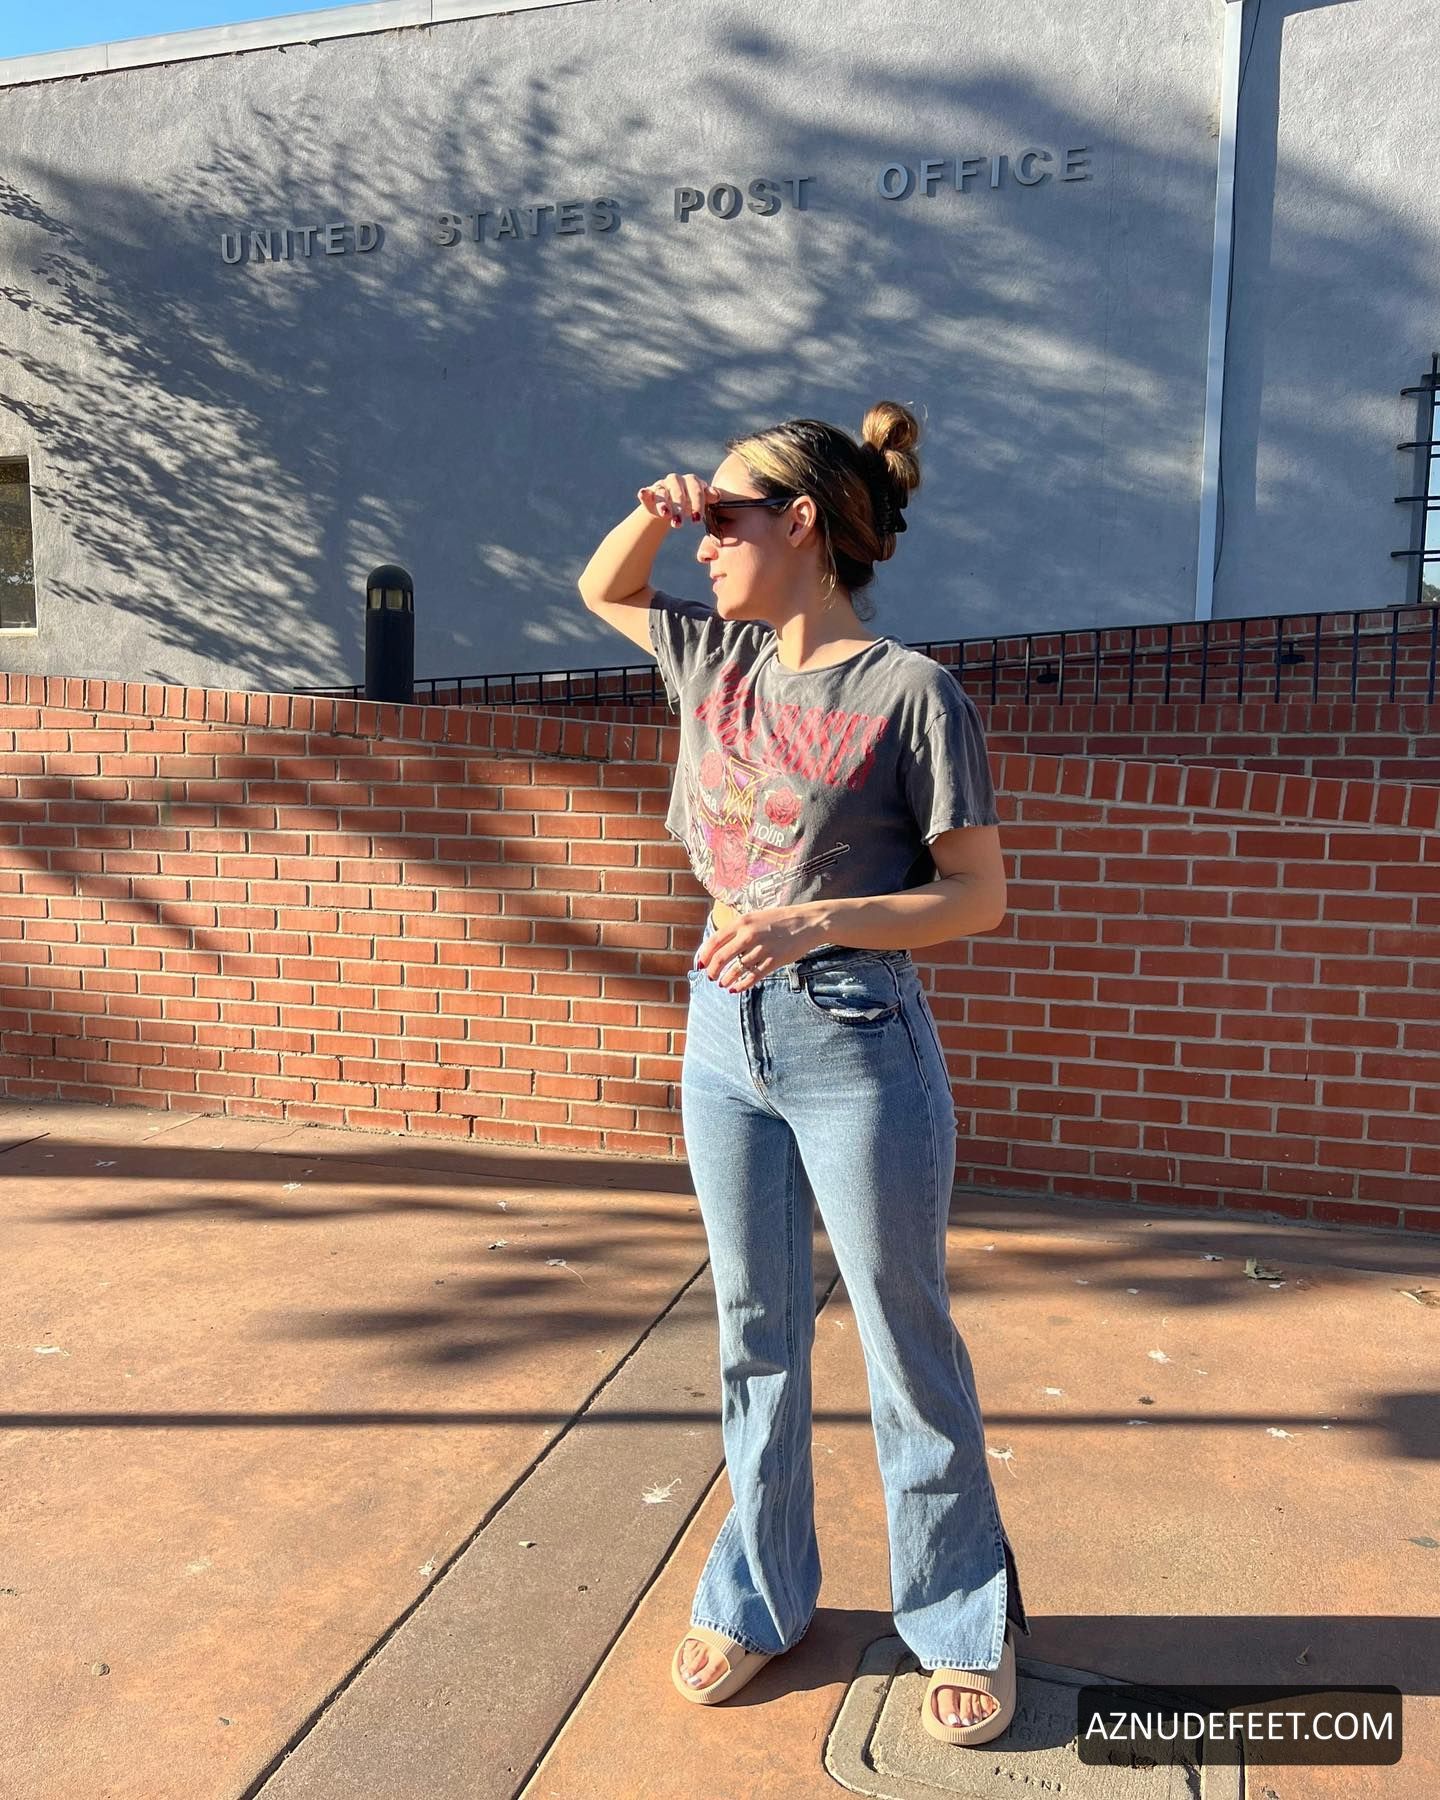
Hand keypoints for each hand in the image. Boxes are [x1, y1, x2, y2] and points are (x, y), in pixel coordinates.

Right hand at [637, 471, 715, 531]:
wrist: (672, 508)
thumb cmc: (691, 504)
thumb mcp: (701, 502)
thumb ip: (709, 498)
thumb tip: (716, 495)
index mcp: (692, 481)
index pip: (696, 490)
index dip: (697, 504)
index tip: (696, 520)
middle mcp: (676, 480)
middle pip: (678, 492)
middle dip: (679, 508)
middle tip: (679, 525)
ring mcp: (662, 485)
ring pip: (662, 492)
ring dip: (663, 504)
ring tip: (665, 516)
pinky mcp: (649, 492)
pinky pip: (646, 491)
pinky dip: (644, 493)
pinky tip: (643, 494)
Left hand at [696, 906, 829, 990]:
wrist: (807, 922)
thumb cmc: (779, 920)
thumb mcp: (755, 917)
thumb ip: (738, 929)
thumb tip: (719, 945)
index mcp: (742, 922)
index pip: (714, 941)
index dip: (704, 955)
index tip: (700, 965)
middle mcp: (749, 934)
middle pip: (721, 957)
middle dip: (712, 970)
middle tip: (711, 977)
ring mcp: (761, 948)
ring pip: (736, 969)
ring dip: (726, 979)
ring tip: (722, 983)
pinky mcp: (774, 960)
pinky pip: (752, 976)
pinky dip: (741, 985)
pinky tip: (735, 988)